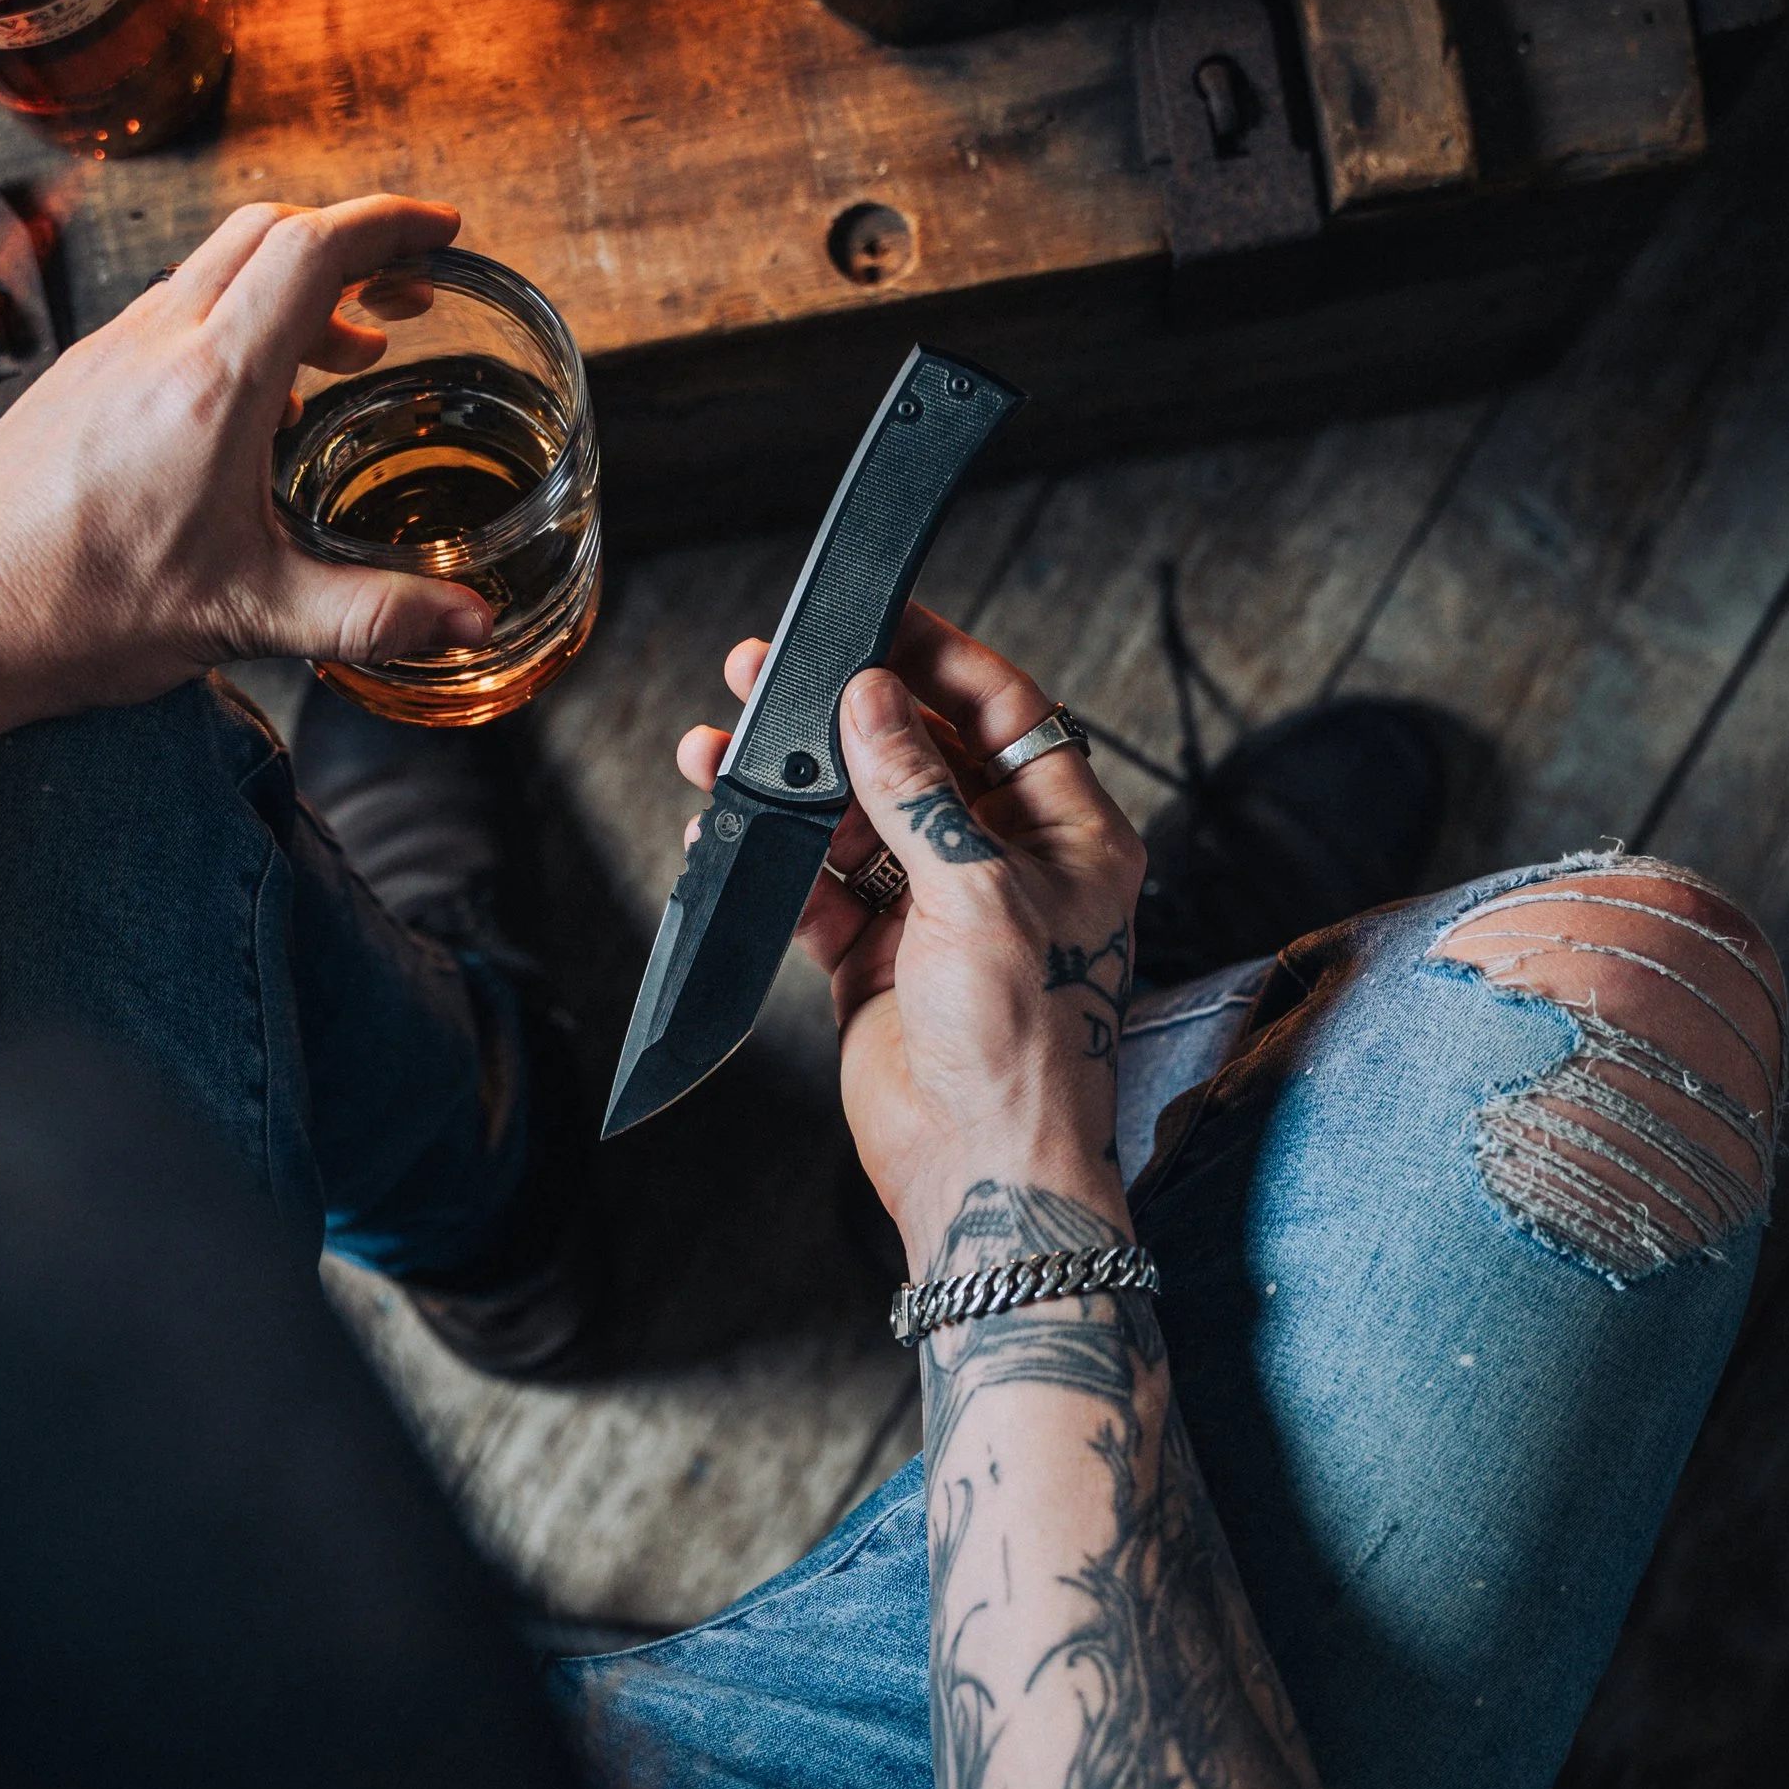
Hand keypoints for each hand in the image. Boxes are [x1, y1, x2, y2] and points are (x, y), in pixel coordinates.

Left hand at [0, 198, 492, 731]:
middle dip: (350, 243)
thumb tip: (470, 618)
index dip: (389, 225)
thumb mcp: (250, 617)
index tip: (442, 230)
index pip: (314, 250)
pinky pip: (173, 308)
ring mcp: (110, 350)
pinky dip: (236, 319)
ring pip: (216, 265)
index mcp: (214, 384)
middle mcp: (158, 342)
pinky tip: (257, 400)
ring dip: (293, 285)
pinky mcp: (80, 375)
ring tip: (349, 352)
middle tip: (409, 289)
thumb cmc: (85, 612)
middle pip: (269, 230)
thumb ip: (372, 614)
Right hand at [676, 606, 1147, 1269]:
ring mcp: (937, 910)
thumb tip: (869, 698)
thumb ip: (916, 790)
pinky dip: (771, 860)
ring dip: (790, 786)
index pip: (1004, 710)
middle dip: (840, 714)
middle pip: (917, 754)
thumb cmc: (1022, 1044)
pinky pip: (817, 886)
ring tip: (720, 749)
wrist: (979, 1170)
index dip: (937, 657)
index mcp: (1068, 834)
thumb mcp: (978, 894)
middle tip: (766, 671)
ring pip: (855, 817)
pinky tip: (723, 830)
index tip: (873, 617)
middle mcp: (1005, 863)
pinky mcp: (877, 957)